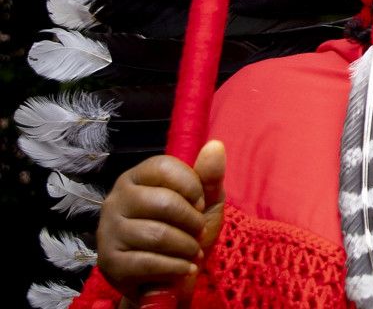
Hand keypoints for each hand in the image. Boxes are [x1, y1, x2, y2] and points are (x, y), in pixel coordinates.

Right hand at [96, 142, 225, 297]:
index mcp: (136, 178)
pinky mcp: (109, 261)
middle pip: (163, 203)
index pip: (163, 167)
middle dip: (192, 221)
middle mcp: (116, 200)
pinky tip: (184, 268)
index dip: (191, 186)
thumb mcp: (205, 202)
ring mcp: (108, 231)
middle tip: (198, 232)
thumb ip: (209, 176)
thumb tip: (216, 145)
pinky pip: (148, 262)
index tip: (199, 204)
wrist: (167, 276)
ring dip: (186, 247)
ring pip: (157, 235)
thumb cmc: (185, 231)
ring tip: (192, 252)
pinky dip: (176, 267)